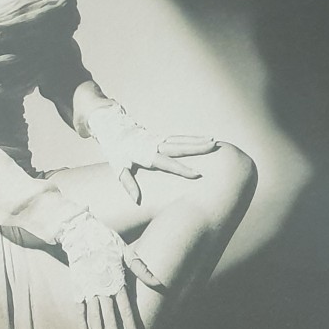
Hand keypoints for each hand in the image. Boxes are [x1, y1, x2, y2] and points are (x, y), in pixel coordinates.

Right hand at [57, 211, 162, 328]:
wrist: (81, 233)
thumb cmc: (107, 242)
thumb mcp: (127, 252)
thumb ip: (142, 269)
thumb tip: (159, 282)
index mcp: (116, 282)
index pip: (125, 311)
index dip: (131, 328)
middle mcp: (102, 290)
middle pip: (110, 320)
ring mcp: (88, 291)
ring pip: (94, 319)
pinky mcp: (78, 289)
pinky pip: (80, 311)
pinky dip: (82, 326)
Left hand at [86, 103, 217, 203]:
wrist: (114, 129)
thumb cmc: (116, 151)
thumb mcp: (118, 169)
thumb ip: (128, 184)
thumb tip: (136, 200)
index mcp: (147, 154)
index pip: (168, 164)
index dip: (183, 170)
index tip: (198, 174)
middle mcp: (156, 145)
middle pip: (180, 146)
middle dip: (198, 147)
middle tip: (213, 146)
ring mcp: (160, 139)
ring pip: (182, 140)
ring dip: (198, 141)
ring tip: (214, 142)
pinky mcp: (161, 136)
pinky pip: (180, 138)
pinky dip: (192, 138)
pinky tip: (203, 139)